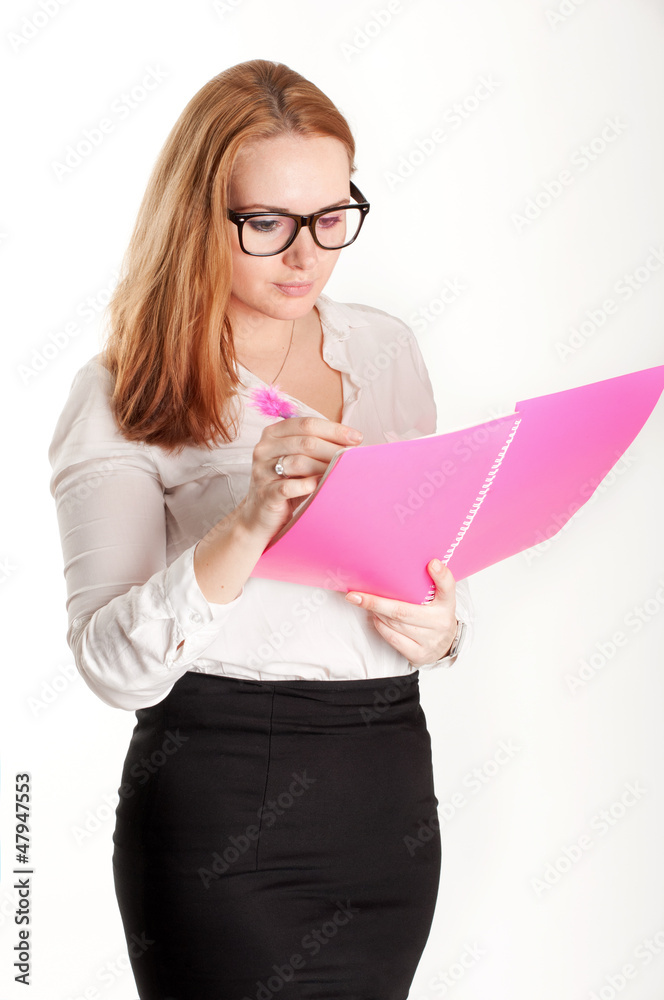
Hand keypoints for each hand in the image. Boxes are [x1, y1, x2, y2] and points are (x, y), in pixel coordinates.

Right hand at [237, 415, 363, 539]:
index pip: (306, 424)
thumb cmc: (287, 485)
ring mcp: (262, 471)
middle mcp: (264, 448)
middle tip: (353, 457)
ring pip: (299, 462)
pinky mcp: (264, 493)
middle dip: (334, 448)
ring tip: (341, 472)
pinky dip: (307, 485)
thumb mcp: (300, 461)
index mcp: (273, 433)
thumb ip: (317, 447)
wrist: (260, 516)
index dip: (334, 429)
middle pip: (305, 442)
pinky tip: (320, 486)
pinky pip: (288, 487)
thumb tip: (353, 442)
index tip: (357, 438)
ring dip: (324, 467)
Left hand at [344, 559, 457, 665]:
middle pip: (403, 611)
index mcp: (447, 604)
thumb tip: (417, 561)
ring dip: (376, 613)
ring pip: (394, 624)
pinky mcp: (419, 654)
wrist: (444, 647)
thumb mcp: (439, 598)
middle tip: (355, 595)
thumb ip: (432, 582)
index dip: (441, 575)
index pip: (448, 588)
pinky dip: (380, 626)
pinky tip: (375, 617)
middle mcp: (441, 622)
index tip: (432, 563)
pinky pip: (392, 638)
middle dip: (376, 602)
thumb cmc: (435, 616)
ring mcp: (430, 640)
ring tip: (364, 603)